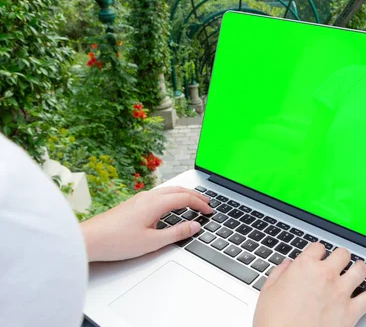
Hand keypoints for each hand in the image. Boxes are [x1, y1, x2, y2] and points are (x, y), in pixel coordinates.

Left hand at [80, 186, 211, 261]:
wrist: (88, 239)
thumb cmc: (116, 241)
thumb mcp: (152, 242)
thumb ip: (176, 233)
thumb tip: (195, 226)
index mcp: (155, 203)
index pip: (185, 198)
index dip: (200, 204)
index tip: (210, 211)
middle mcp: (148, 197)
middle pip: (177, 190)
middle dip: (195, 195)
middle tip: (207, 202)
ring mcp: (139, 199)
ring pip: (167, 191)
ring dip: (183, 194)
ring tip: (193, 201)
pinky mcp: (133, 204)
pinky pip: (159, 195)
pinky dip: (172, 197)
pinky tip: (170, 205)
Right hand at [254, 243, 365, 326]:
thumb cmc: (274, 322)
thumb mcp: (267, 292)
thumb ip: (279, 274)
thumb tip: (287, 266)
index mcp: (304, 267)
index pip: (318, 247)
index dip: (318, 251)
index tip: (318, 256)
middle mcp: (326, 275)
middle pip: (342, 254)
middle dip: (340, 257)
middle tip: (339, 261)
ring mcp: (341, 292)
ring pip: (360, 269)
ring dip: (360, 267)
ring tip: (359, 268)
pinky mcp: (351, 311)